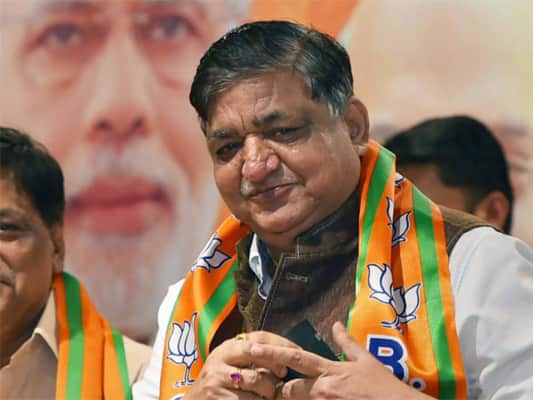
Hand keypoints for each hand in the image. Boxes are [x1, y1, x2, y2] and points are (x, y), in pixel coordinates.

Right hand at [184, 331, 297, 399]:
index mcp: (227, 347)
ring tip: (268, 394)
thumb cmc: (221, 385)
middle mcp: (220, 358)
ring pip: (255, 380)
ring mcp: (217, 378)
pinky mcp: (217, 397)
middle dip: (274, 363)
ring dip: (269, 390)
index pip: (258, 336)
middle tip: (283, 374)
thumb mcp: (231, 365)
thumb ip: (253, 358)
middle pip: (256, 352)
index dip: (281, 342)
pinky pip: (249, 399)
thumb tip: (286, 357)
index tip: (297, 352)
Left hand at [246, 322, 433, 399]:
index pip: (294, 359)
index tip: (252, 349)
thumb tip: (335, 324)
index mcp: (330, 371)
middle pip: (287, 391)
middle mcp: (323, 390)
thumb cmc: (384, 386)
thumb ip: (347, 343)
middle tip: (268, 386)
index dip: (271, 354)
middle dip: (277, 391)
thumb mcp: (367, 360)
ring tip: (278, 395)